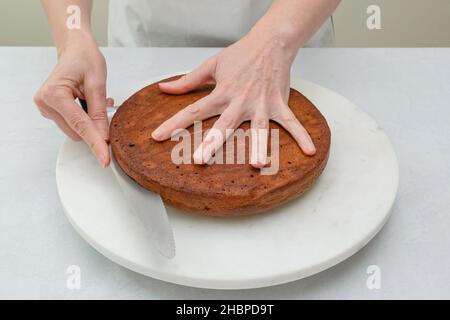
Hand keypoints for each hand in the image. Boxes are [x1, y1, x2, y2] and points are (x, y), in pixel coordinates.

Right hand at [34, 34, 110, 166]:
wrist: (75, 48)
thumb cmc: (84, 58)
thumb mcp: (98, 83)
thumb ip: (99, 112)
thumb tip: (103, 137)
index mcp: (54, 94)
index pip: (79, 126)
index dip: (95, 143)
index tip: (104, 158)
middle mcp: (45, 103)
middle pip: (77, 131)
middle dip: (95, 126)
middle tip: (105, 104)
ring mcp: (46, 108)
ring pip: (76, 130)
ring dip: (91, 121)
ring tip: (96, 100)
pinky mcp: (51, 111)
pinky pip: (73, 124)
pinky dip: (85, 118)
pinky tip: (89, 103)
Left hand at [152, 31, 315, 167]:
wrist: (270, 42)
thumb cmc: (241, 55)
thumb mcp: (210, 65)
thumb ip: (187, 81)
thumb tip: (164, 88)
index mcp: (221, 93)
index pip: (192, 111)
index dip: (173, 124)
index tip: (157, 137)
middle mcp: (239, 101)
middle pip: (224, 125)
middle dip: (212, 143)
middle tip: (200, 160)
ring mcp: (261, 104)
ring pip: (258, 128)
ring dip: (258, 145)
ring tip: (257, 164)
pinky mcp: (278, 104)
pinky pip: (291, 122)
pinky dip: (301, 136)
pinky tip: (309, 151)